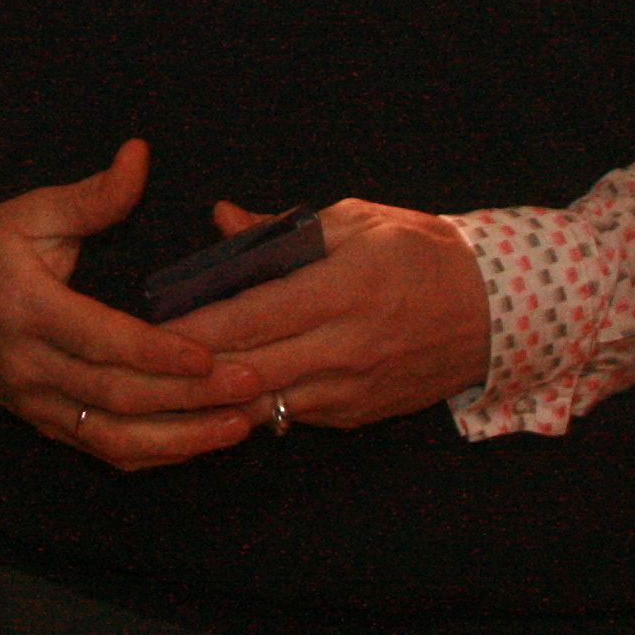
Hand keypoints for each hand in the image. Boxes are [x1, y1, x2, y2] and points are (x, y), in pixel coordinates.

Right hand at [0, 140, 265, 472]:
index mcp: (26, 307)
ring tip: (239, 425)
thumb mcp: (32, 210)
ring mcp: (33, 401)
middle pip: (116, 395)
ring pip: (112, 437)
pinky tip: (199, 442)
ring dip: (181, 439)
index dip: (158, 353)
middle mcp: (28, 364)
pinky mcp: (41, 421)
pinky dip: (153, 454)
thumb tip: (141, 155)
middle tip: (252, 386)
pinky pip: (100, 450)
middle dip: (190, 397)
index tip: (212, 356)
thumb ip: (93, 195)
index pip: (100, 341)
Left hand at [167, 198, 492, 430]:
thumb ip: (281, 229)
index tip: (143, 326)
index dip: (191, 329)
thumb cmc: (420, 251)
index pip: (247, 317)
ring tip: (166, 382)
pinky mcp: (359, 415)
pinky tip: (221, 392)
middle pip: (245, 370)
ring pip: (263, 403)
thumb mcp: (355, 220)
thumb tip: (221, 218)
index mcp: (342, 289)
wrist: (498, 310)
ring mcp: (352, 389)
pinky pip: (292, 415)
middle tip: (137, 361)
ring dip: (215, 396)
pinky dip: (255, 405)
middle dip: (187, 372)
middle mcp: (345, 347)